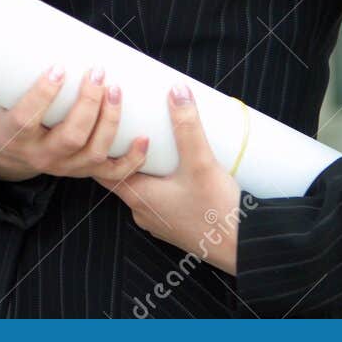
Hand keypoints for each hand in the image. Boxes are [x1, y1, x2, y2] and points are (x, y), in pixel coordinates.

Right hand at [0, 64, 150, 184]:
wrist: (7, 153)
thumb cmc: (6, 114)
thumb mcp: (0, 96)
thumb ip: (14, 76)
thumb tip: (31, 32)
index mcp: (15, 136)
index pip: (27, 120)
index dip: (43, 94)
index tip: (58, 68)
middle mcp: (41, 155)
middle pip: (71, 136)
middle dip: (89, 104)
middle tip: (96, 72)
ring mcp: (64, 167)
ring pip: (93, 152)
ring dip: (110, 121)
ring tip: (116, 90)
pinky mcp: (82, 172)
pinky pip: (112, 174)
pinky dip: (132, 159)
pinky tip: (143, 138)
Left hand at [101, 85, 241, 273]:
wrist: (244, 250)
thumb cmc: (217, 213)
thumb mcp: (201, 162)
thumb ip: (187, 126)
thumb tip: (176, 91)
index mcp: (137, 196)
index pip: (102, 168)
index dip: (98, 146)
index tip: (101, 124)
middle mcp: (141, 211)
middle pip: (120, 175)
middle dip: (123, 152)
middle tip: (129, 126)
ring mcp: (158, 222)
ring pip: (141, 189)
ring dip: (145, 168)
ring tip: (154, 144)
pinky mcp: (175, 226)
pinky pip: (159, 200)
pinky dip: (161, 183)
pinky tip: (176, 171)